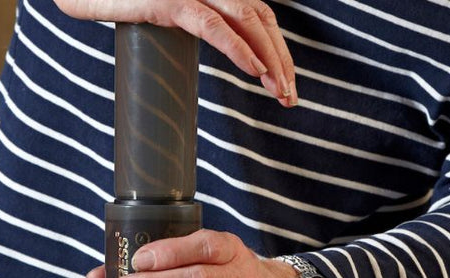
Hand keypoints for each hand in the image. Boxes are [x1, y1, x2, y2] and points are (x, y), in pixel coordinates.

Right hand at [54, 0, 296, 106]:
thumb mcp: (159, 12)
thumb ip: (189, 23)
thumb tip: (211, 52)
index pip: (257, 15)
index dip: (277, 48)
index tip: (285, 83)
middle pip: (259, 18)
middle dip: (281, 59)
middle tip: (290, 97)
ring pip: (246, 20)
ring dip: (270, 59)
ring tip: (279, 92)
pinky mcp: (168, 0)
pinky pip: (212, 25)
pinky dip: (238, 48)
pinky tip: (254, 70)